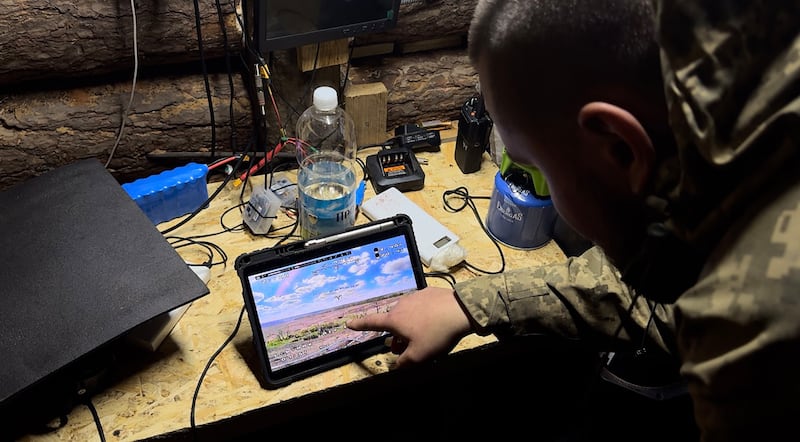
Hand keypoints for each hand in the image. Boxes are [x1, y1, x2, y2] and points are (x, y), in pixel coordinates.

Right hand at [346, 286, 473, 366]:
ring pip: (407, 314)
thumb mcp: (419, 356)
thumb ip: (404, 363)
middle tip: (404, 348)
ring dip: (410, 326)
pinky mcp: (429, 292)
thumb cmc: (436, 334)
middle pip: (393, 323)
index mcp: (394, 320)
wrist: (460, 310)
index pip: (372, 323)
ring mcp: (415, 296)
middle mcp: (401, 305)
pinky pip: (421, 306)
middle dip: (396, 336)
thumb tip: (397, 365)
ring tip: (423, 337)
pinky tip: (435, 322)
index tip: (348, 323)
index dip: (359, 325)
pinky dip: (423, 315)